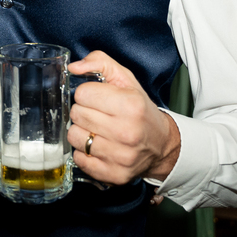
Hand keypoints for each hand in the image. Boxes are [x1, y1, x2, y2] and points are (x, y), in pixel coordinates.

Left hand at [67, 51, 180, 186]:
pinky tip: (98, 147)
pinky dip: (84, 153)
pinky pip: (79, 159)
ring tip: (96, 130)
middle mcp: (126, 132)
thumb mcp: (126, 80)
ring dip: (81, 132)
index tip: (97, 99)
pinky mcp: (114, 175)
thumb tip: (74, 67)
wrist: (161, 145)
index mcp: (130, 105)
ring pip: (74, 137)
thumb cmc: (140, 110)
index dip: (87, 93)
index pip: (82, 94)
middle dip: (83, 112)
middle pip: (76, 115)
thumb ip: (100, 62)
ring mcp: (120, 156)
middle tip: (98, 115)